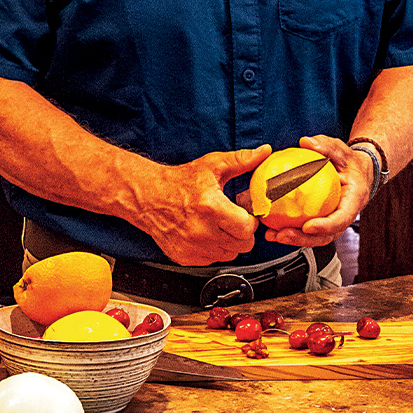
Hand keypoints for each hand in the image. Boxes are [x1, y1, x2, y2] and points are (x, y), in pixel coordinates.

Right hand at [139, 144, 271, 265]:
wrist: (148, 197)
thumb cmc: (179, 181)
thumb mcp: (212, 165)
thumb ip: (241, 160)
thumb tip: (264, 152)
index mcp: (211, 208)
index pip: (247, 228)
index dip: (250, 220)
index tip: (245, 213)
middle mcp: (201, 231)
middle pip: (243, 245)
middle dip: (243, 232)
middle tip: (233, 219)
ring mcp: (192, 247)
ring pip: (230, 255)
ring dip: (229, 242)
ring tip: (218, 225)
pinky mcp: (185, 257)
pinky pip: (213, 260)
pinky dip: (214, 249)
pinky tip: (206, 233)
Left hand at [261, 135, 373, 248]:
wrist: (358, 173)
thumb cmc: (349, 162)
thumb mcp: (341, 150)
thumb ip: (326, 146)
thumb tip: (306, 142)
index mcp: (354, 200)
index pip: (342, 218)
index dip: (326, 226)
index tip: (307, 226)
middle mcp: (345, 216)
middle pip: (327, 236)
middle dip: (304, 239)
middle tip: (283, 235)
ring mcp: (335, 222)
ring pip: (317, 238)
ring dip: (295, 240)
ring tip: (273, 235)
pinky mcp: (324, 223)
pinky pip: (309, 232)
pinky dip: (292, 232)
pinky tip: (272, 229)